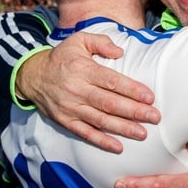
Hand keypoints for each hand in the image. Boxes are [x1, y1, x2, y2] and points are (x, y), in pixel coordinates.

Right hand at [17, 32, 156, 153]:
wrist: (33, 76)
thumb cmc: (62, 57)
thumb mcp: (79, 40)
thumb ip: (101, 42)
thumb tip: (120, 52)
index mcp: (83, 69)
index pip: (112, 81)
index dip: (132, 90)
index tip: (150, 97)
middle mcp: (77, 90)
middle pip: (109, 103)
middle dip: (134, 111)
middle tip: (154, 117)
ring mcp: (70, 108)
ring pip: (100, 120)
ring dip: (123, 128)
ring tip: (142, 133)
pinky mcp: (65, 121)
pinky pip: (85, 133)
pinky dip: (102, 141)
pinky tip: (118, 147)